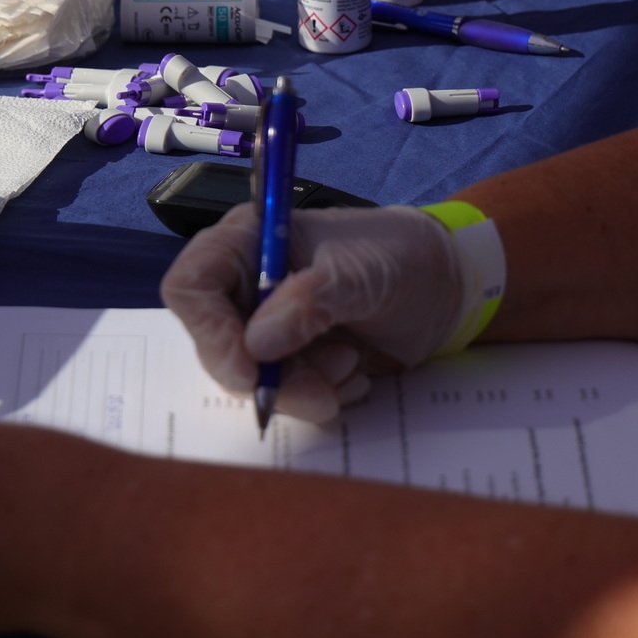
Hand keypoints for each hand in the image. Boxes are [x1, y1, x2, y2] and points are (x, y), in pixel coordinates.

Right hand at [160, 204, 468, 424]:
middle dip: (270, 377)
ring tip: (352, 365)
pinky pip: (287, 395)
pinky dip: (322, 395)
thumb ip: (309, 302)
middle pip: (218, 344)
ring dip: (304, 388)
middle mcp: (247, 285)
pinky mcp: (294, 360)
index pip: (191, 286)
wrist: (447, 288)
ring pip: (253, 379)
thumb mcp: (359, 272)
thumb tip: (256, 345)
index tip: (249, 371)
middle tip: (322, 392)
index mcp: (248, 243)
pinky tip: (356, 374)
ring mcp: (269, 326)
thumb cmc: (400, 257)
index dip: (209, 332)